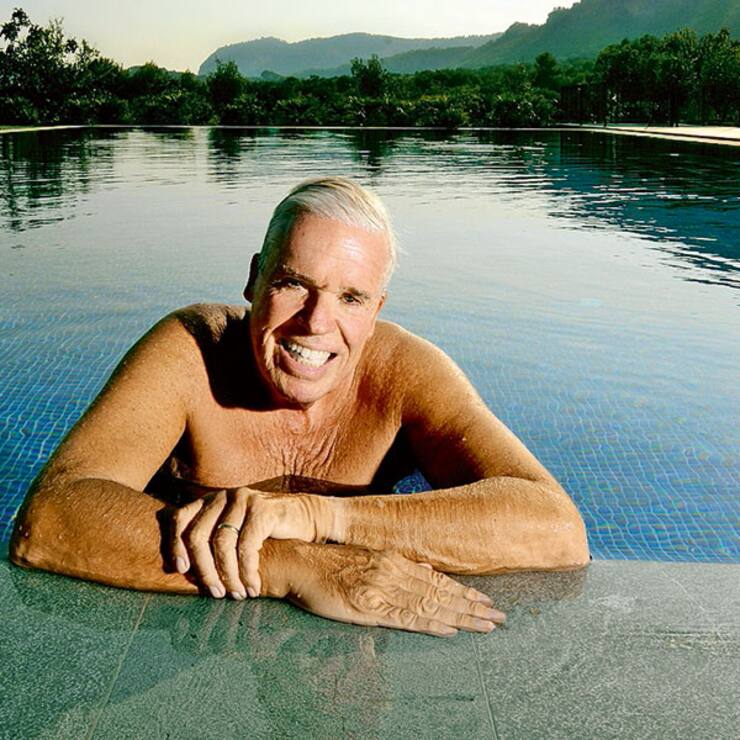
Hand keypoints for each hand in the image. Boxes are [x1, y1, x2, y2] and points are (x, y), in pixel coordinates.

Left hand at [170, 488, 335, 598]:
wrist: (306, 516)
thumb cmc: (267, 531)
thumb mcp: (234, 530)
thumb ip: (211, 540)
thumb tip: (181, 570)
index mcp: (210, 501)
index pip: (179, 519)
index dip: (174, 545)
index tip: (179, 571)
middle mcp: (224, 496)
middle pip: (198, 535)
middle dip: (203, 570)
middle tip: (214, 593)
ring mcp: (244, 500)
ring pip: (222, 543)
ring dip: (227, 574)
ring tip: (234, 593)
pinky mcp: (263, 510)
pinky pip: (247, 546)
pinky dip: (247, 571)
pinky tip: (252, 586)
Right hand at [287, 543, 505, 636]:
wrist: (299, 563)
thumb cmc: (332, 564)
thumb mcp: (370, 559)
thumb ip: (400, 566)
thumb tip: (429, 570)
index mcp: (395, 562)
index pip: (438, 581)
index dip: (465, 593)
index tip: (488, 602)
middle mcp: (394, 572)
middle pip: (441, 593)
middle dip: (473, 606)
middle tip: (500, 617)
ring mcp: (382, 588)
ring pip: (429, 604)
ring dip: (460, 616)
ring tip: (484, 625)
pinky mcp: (367, 605)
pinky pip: (404, 617)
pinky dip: (430, 624)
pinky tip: (448, 630)